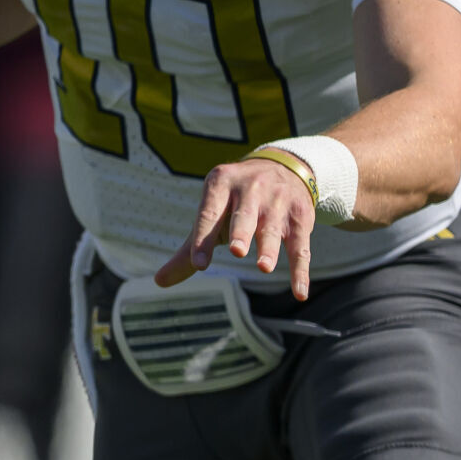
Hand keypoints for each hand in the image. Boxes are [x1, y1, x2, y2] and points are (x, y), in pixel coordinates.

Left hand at [155, 157, 315, 301]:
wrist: (284, 166)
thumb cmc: (236, 201)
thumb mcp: (213, 215)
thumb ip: (190, 249)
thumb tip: (159, 282)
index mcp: (221, 184)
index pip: (209, 213)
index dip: (203, 238)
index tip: (198, 264)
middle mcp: (251, 188)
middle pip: (244, 214)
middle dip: (241, 232)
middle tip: (236, 251)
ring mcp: (278, 200)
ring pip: (273, 228)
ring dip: (269, 248)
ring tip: (263, 267)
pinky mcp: (301, 215)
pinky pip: (300, 246)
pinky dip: (300, 270)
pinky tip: (299, 292)